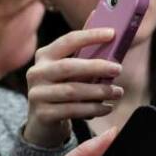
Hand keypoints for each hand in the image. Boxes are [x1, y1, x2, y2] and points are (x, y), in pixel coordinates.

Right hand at [23, 28, 123, 147]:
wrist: (44, 121)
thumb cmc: (65, 90)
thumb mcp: (72, 74)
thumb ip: (87, 63)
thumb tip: (117, 54)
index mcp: (45, 56)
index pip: (68, 41)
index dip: (90, 36)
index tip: (112, 33)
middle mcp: (37, 72)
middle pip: (69, 66)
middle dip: (96, 66)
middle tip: (118, 69)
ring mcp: (37, 94)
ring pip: (72, 90)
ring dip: (99, 91)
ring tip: (117, 92)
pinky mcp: (43, 114)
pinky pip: (72, 110)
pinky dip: (93, 109)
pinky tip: (107, 108)